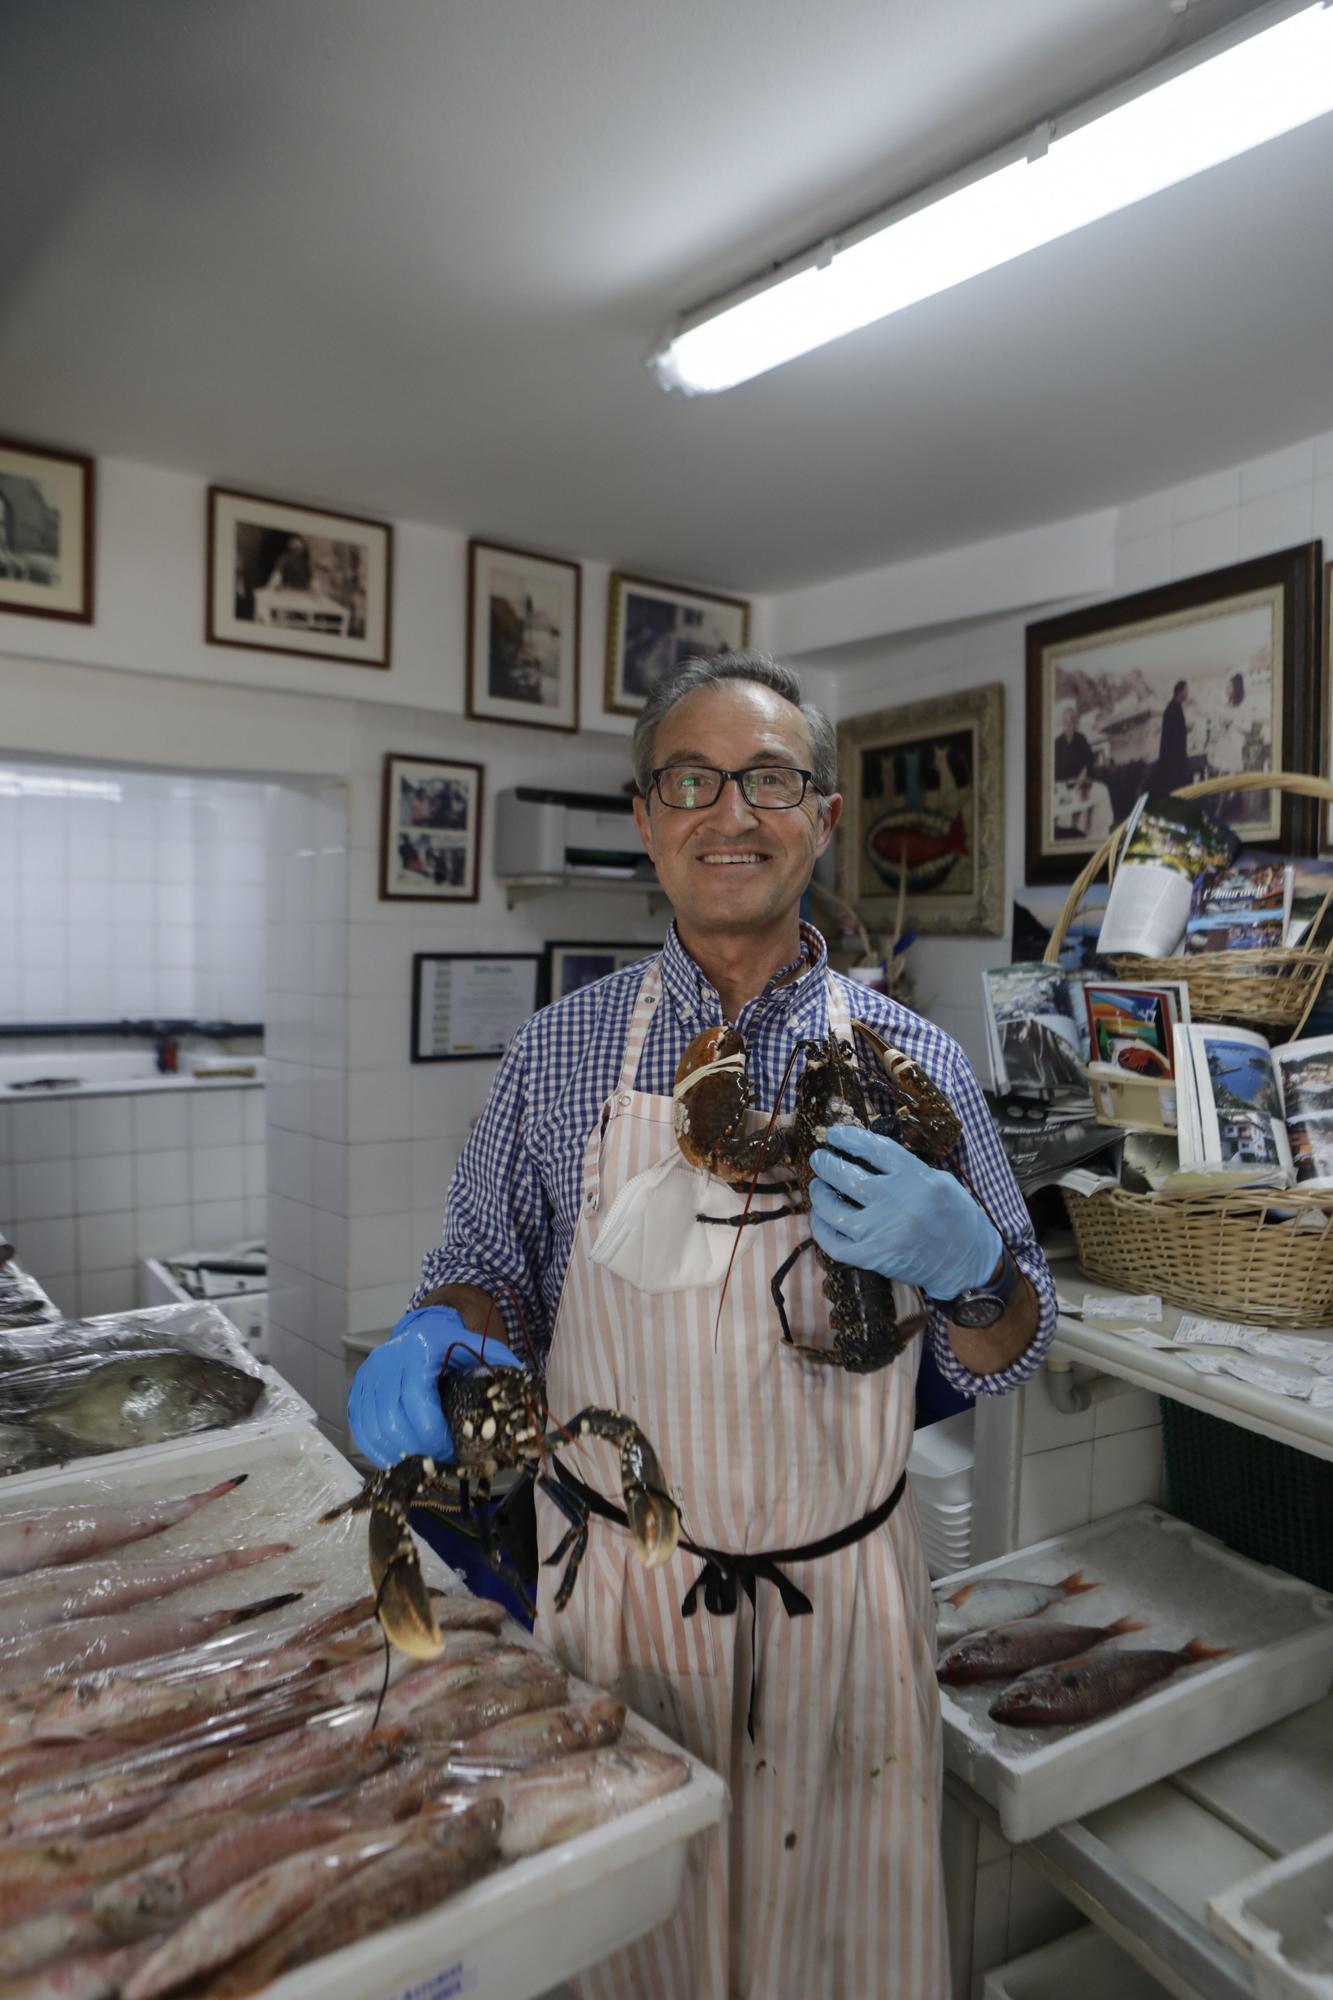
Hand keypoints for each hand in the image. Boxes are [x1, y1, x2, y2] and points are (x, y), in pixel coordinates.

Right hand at [347, 1305, 521, 1468]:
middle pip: (391, 1420)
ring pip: (372, 1429)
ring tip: (421, 1464)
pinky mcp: (356, 1392)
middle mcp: (386, 1360)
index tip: (449, 1452)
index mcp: (418, 1350)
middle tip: (438, 1463)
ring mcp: (366, 1377)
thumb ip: (499, 1369)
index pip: (416, 1401)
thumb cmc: (453, 1344)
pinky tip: (400, 1459)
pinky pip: (361, 1430)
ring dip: (397, 1455)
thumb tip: (522, 1402)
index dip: (431, 1434)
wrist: (422, 1330)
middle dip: (416, 1450)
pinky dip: (379, 1451)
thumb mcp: (479, 1348)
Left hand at [808, 1125, 1000, 1303]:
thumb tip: (868, 1155)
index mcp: (915, 1177)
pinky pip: (834, 1243)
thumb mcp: (941, 1182)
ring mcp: (881, 1231)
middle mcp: (895, 1201)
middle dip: (825, 1164)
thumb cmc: (956, 1217)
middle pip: (844, 1175)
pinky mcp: (873, 1258)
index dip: (848, 1138)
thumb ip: (907, 1169)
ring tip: (818, 1187)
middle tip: (819, 1159)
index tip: (834, 1135)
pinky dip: (821, 1229)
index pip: (873, 1147)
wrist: (968, 1262)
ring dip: (819, 1195)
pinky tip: (820, 1218)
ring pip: (832, 1209)